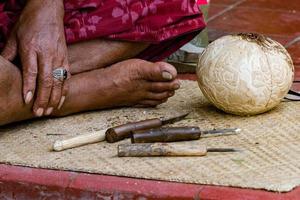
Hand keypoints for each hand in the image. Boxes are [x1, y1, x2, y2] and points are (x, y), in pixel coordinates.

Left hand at [1, 0, 69, 115]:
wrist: (48, 13)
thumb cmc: (29, 24)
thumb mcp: (14, 36)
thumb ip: (9, 55)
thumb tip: (3, 72)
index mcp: (32, 48)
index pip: (32, 71)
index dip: (30, 87)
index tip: (27, 101)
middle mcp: (47, 54)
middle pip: (47, 80)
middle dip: (43, 98)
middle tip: (39, 113)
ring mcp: (59, 57)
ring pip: (59, 81)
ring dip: (54, 98)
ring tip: (48, 111)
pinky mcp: (66, 59)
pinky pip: (67, 78)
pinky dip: (64, 91)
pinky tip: (60, 102)